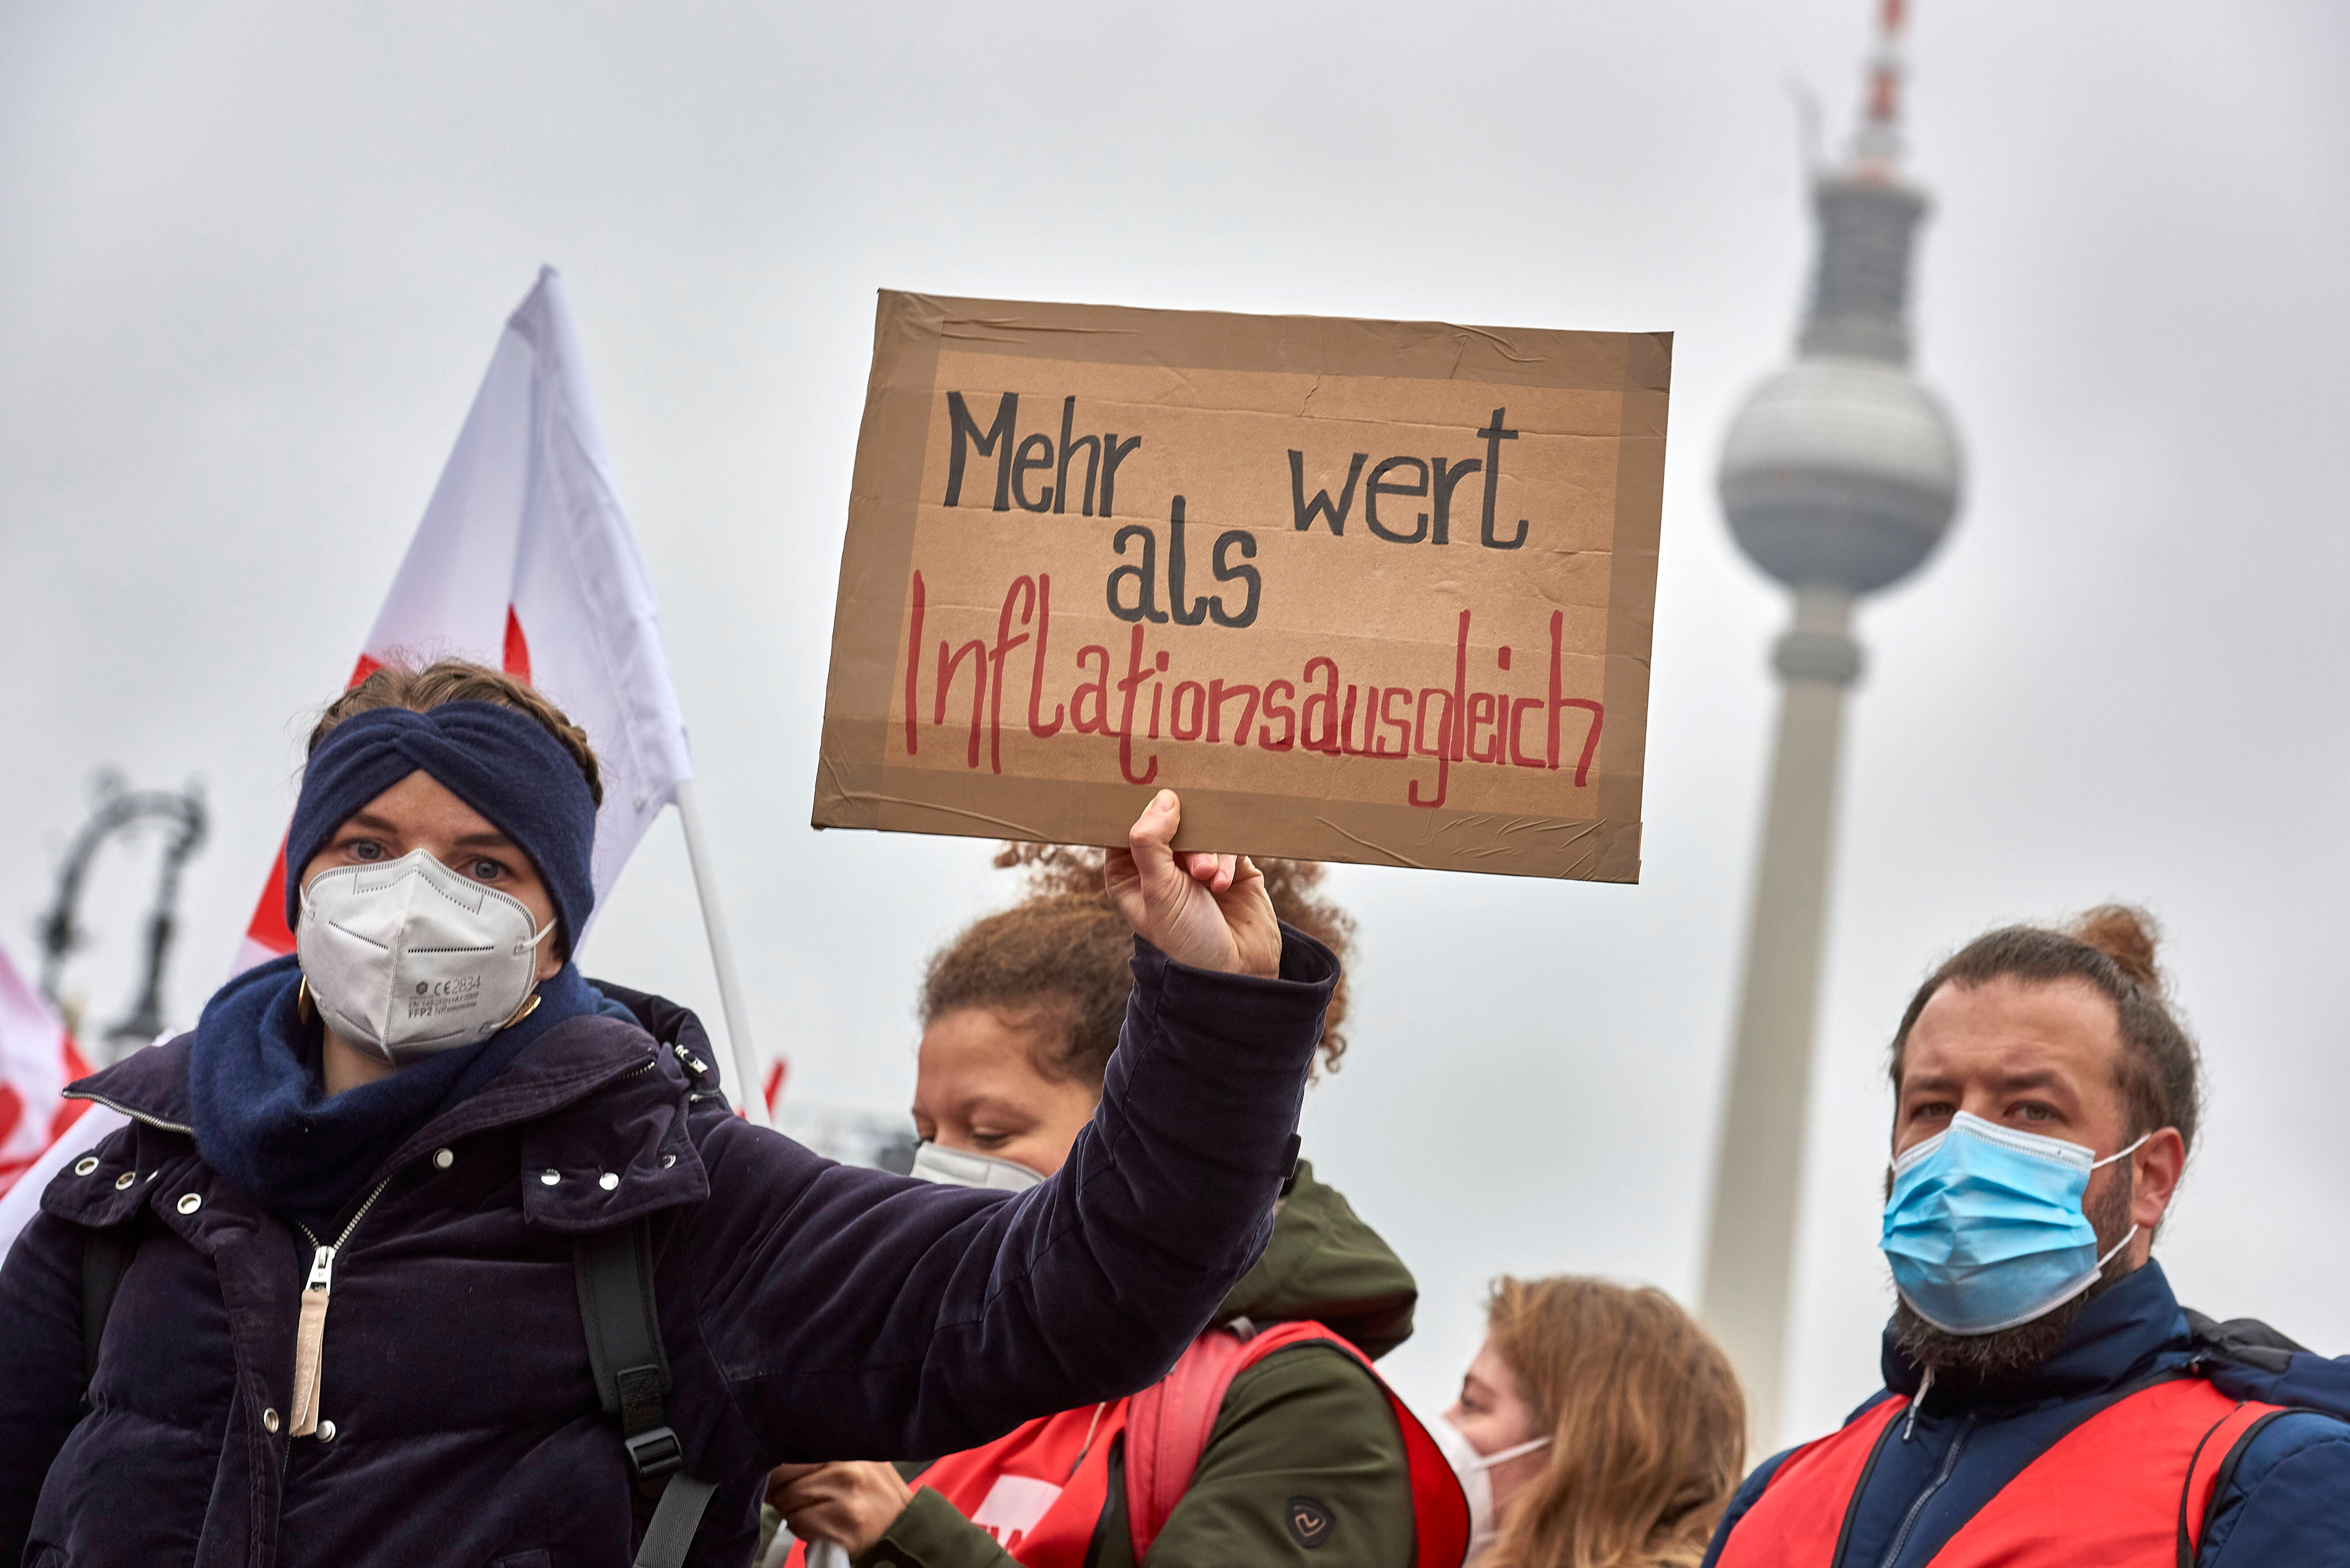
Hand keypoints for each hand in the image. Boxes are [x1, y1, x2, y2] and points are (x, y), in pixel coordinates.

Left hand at [767, 1462, 914, 1556]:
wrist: (906, 1529)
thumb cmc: (876, 1498)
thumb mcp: (859, 1463)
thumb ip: (827, 1457)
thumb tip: (782, 1460)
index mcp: (849, 1449)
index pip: (794, 1448)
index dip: (780, 1467)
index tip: (780, 1478)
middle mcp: (848, 1467)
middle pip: (784, 1473)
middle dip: (780, 1490)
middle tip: (791, 1499)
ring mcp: (846, 1495)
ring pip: (788, 1500)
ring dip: (792, 1511)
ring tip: (812, 1513)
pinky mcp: (843, 1523)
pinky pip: (799, 1523)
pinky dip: (802, 1529)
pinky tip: (820, 1528)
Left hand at [1103, 790, 1280, 978]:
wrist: (1236, 972)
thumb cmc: (1185, 939)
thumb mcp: (1158, 890)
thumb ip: (1152, 841)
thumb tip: (1163, 798)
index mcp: (1129, 873)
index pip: (1126, 825)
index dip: (1139, 809)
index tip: (1157, 795)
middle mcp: (1161, 867)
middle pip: (1168, 822)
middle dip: (1183, 837)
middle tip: (1193, 864)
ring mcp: (1197, 866)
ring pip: (1201, 830)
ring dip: (1207, 851)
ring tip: (1209, 879)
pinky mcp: (1231, 867)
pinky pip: (1228, 842)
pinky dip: (1226, 859)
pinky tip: (1223, 883)